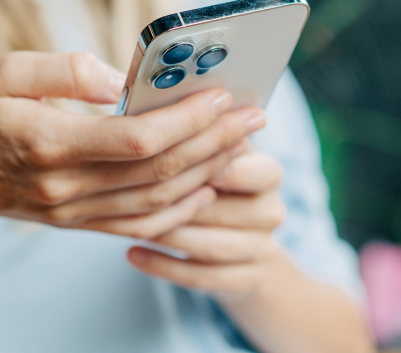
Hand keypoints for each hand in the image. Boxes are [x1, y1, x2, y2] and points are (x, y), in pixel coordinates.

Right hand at [0, 51, 266, 239]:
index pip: (138, 140)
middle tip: (254, 116)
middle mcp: (66, 188)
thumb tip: (122, 79)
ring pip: (156, 202)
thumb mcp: (5, 70)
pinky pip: (137, 225)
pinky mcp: (72, 222)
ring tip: (240, 144)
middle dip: (214, 143)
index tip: (224, 95)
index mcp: (50, 144)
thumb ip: (67, 70)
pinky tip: (203, 188)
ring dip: (206, 174)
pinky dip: (177, 210)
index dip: (188, 120)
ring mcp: (70, 212)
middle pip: (159, 172)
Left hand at [126, 150, 288, 300]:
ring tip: (130, 226)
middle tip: (136, 197)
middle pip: (224, 210)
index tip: (183, 162)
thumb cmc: (219, 189)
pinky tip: (132, 254)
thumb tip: (159, 118)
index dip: (224, 169)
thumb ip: (199, 142)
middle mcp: (270, 211)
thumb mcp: (217, 160)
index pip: (258, 169)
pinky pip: (202, 277)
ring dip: (168, 236)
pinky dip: (164, 266)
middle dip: (179, 206)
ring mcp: (260, 249)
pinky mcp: (245, 281)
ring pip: (211, 246)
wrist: (250, 254)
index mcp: (268, 174)